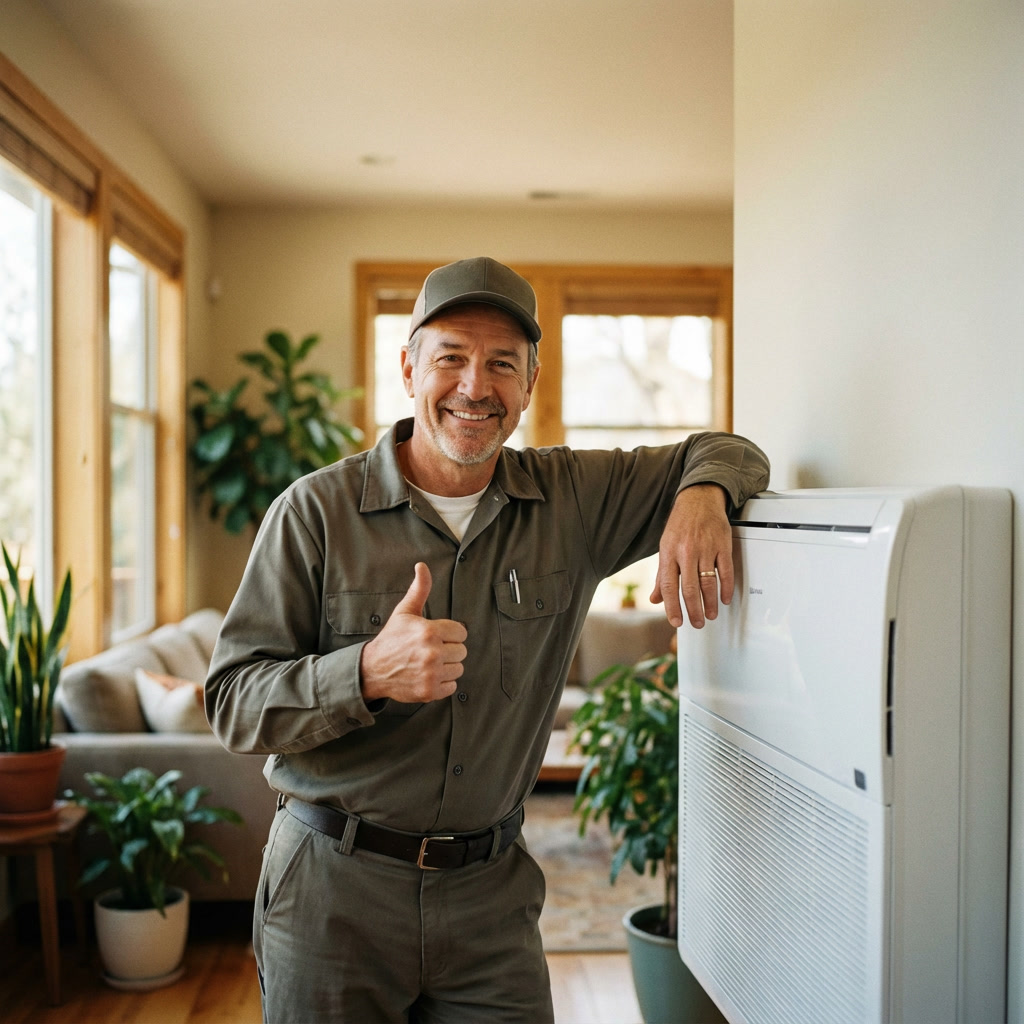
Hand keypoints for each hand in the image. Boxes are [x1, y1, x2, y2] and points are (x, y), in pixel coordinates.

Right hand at [360, 563, 467, 702]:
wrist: (373, 669)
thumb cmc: (392, 638)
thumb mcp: (405, 611)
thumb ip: (419, 589)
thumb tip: (422, 566)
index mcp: (429, 631)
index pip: (461, 632)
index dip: (450, 634)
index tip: (436, 636)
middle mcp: (432, 653)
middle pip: (462, 651)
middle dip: (449, 650)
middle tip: (431, 650)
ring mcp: (431, 674)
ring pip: (458, 669)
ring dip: (447, 667)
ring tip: (429, 663)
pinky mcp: (430, 691)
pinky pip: (452, 686)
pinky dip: (443, 683)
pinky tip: (428, 675)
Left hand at [649, 484, 733, 629]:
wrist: (699, 499)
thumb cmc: (680, 524)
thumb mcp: (665, 547)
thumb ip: (662, 575)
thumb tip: (655, 599)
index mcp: (669, 553)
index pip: (669, 586)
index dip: (672, 607)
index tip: (676, 621)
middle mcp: (686, 551)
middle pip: (689, 588)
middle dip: (693, 610)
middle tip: (697, 623)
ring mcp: (706, 548)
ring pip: (708, 582)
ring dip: (710, 603)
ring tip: (710, 615)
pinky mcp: (723, 545)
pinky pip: (726, 571)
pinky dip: (726, 588)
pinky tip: (725, 598)